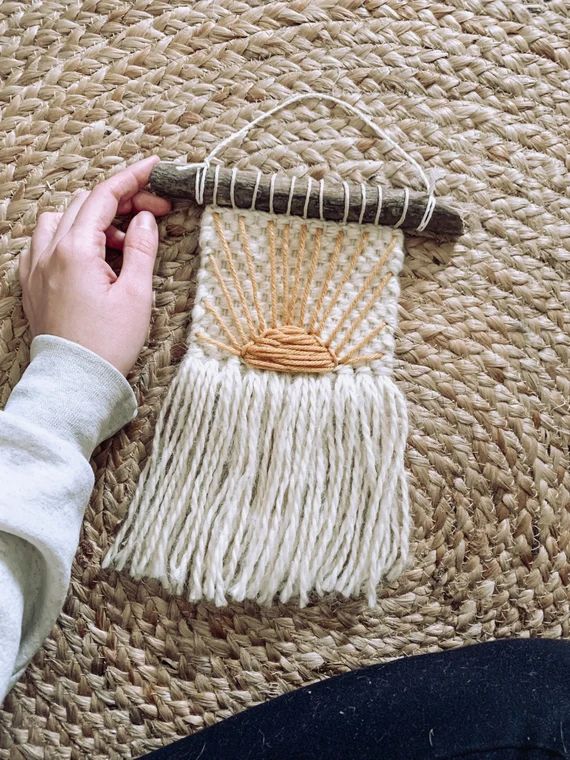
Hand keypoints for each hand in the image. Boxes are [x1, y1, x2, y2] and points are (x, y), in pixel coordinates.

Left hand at [19, 156, 170, 375]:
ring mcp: (34, 267)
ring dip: (89, 219)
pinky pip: (41, 243)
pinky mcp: (30, 283)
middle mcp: (48, 252)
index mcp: (75, 250)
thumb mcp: (136, 294)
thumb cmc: (108, 343)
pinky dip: (65, 237)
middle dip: (119, 200)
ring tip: (116, 243)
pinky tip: (85, 258)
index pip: (103, 196)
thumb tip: (144, 218)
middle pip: (83, 203)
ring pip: (57, 219)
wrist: (76, 381)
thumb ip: (140, 248)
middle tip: (152, 213)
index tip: (154, 168)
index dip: (132, 178)